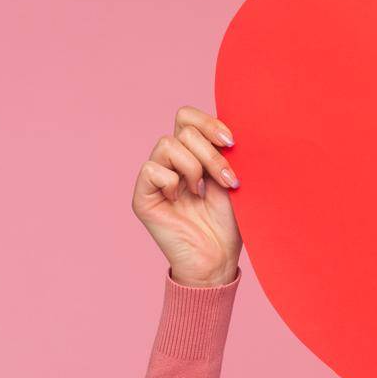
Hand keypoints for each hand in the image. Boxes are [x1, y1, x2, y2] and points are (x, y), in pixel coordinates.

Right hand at [132, 106, 241, 287]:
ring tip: (202, 192)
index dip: (209, 122)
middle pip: (183, 128)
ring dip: (194, 167)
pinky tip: (181, 201)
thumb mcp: (233, 181)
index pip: (187, 117)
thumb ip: (224, 153)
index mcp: (192, 153)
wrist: (219, 260)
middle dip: (212, 153)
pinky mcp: (143, 197)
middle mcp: (171, 162)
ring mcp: (155, 178)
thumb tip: (230, 127)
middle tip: (228, 180)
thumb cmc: (230, 225)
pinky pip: (152, 169)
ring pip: (168, 144)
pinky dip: (172, 182)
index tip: (233, 143)